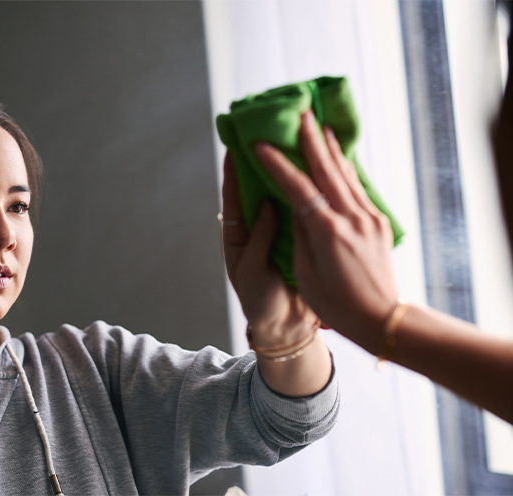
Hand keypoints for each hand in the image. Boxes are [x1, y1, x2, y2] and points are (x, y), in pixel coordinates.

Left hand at [221, 152, 317, 349]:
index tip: (235, 144)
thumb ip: (259, 238)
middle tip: (269, 132)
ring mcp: (281, 230)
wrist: (287, 327)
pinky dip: (308, 193)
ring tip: (295, 144)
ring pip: (283, 195)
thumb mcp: (252, 270)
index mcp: (239, 235)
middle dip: (262, 162)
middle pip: (258, 188)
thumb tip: (266, 203)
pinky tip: (319, 173)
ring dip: (288, 172)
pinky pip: (303, 210)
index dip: (233, 170)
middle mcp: (259, 227)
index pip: (234, 196)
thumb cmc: (261, 301)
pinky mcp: (301, 237)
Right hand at [256, 110, 398, 352]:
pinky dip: (346, 167)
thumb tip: (295, 206)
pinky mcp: (378, 222)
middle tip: (299, 113)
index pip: (297, 188)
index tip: (261, 144)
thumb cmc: (336, 304)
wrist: (381, 319)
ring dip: (330, 148)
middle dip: (309, 140)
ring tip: (319, 124)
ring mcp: (368, 218)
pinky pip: (357, 186)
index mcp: (327, 232)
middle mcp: (350, 218)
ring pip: (345, 173)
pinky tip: (340, 156)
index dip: (278, 164)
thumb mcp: (306, 272)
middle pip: (326, 169)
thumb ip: (300, 234)